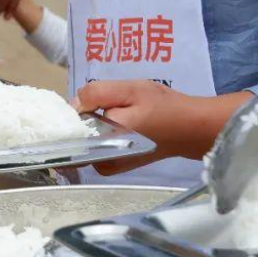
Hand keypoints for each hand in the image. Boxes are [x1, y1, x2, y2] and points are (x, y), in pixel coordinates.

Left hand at [73, 80, 251, 174]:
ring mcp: (106, 167)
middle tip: (99, 105)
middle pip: (73, 136)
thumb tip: (72, 104)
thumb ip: (97, 94)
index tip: (72, 104)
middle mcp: (100, 162)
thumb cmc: (163, 107)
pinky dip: (96, 133)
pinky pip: (92, 146)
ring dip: (88, 126)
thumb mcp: (130, 90)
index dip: (67, 115)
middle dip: (79, 119)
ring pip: (82, 141)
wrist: (190, 127)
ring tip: (107, 112)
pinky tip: (108, 122)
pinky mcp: (112, 166)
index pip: (67, 131)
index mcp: (102, 144)